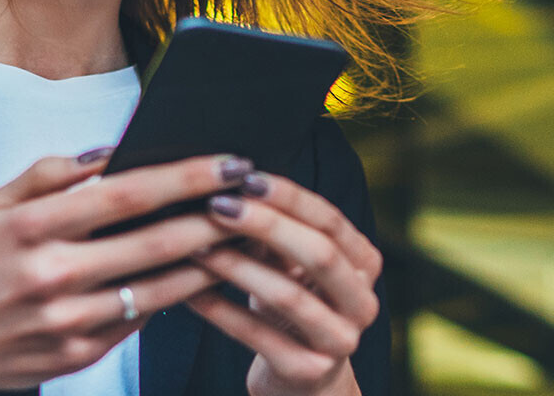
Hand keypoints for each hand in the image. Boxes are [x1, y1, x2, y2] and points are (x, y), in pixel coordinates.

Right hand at [0, 151, 254, 394]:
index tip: (229, 159)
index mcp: (32, 228)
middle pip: (156, 241)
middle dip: (215, 215)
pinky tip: (203, 271)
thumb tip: (114, 151)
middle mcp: (54, 275)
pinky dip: (176, 293)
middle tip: (258, 194)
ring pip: (162, 286)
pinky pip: (143, 318)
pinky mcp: (82, 354)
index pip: (126, 193)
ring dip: (210, 259)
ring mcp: (70, 321)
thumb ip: (53, 174)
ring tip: (246, 233)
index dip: (185, 175)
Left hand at [185, 173, 380, 395]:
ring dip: (236, 266)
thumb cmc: (293, 307)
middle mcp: (363, 303)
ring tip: (195, 246)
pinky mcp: (308, 372)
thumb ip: (274, 233)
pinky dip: (220, 310)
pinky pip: (258, 336)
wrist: (302, 379)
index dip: (289, 197)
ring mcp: (339, 341)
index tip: (245, 178)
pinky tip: (189, 293)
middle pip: (320, 253)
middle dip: (266, 225)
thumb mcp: (290, 267)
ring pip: (288, 295)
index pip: (330, 221)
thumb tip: (230, 186)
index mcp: (365, 265)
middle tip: (219, 206)